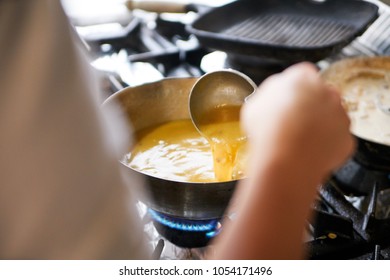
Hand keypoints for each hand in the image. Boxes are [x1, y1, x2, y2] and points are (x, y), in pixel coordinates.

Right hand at [241, 62, 354, 179]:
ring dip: (319, 124)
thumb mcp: (255, 104)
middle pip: (319, 94)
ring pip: (330, 116)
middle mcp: (327, 92)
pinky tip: (308, 151)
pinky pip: (336, 139)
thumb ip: (271, 94)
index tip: (286, 100)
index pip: (301, 75)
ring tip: (298, 140)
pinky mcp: (347, 138)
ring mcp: (340, 116)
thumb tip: (276, 96)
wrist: (285, 161)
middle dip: (309, 105)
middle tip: (291, 121)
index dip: (292, 90)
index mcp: (302, 78)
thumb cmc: (268, 132)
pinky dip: (326, 144)